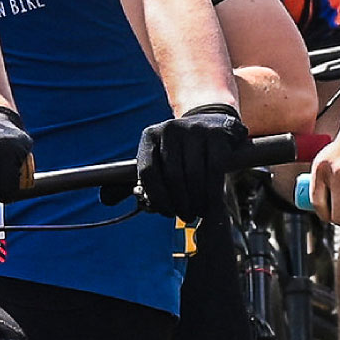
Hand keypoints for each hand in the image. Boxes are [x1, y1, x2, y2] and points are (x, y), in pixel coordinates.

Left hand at [134, 102, 251, 221]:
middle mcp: (170, 129)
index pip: (148, 172)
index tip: (167, 212)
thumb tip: (122, 203)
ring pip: (193, 175)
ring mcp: (195, 129)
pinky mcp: (217, 135)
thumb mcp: (164, 157)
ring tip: (198, 212)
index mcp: (151, 136)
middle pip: (172, 176)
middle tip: (186, 216)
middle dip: (180, 203)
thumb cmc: (185, 151)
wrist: (215, 123)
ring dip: (196, 201)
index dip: (157, 198)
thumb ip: (152, 178)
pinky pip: (214, 170)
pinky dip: (212, 192)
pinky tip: (211, 203)